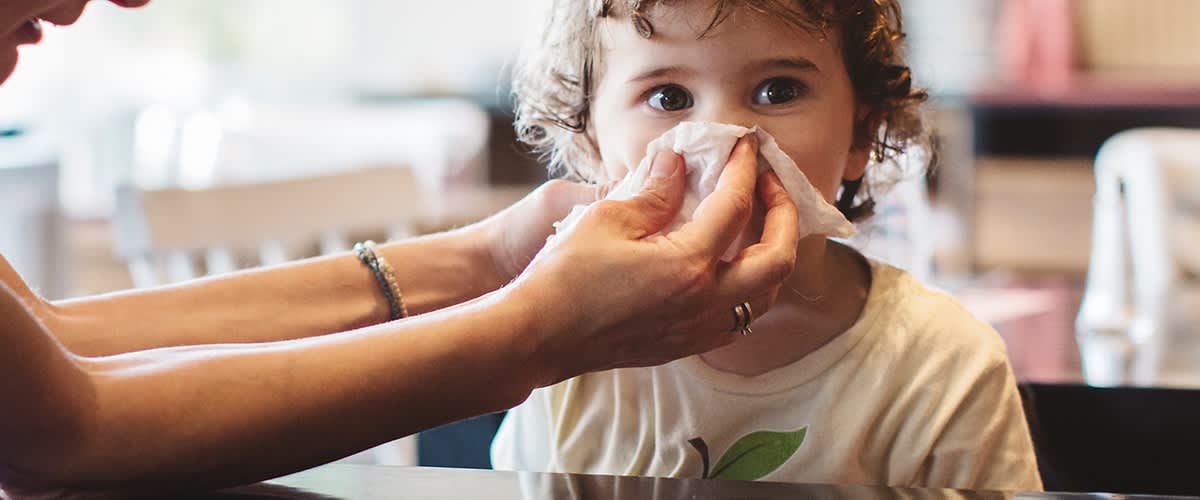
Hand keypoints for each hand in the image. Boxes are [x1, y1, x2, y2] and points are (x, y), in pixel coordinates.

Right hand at [508, 135, 800, 386]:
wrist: (539, 337)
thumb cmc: (564, 279)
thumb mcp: (606, 218)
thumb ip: (653, 190)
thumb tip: (677, 161)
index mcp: (687, 267)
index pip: (735, 207)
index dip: (743, 169)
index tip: (744, 145)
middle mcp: (705, 304)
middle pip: (778, 257)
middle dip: (784, 212)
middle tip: (767, 182)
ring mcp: (699, 330)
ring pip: (766, 294)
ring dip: (773, 253)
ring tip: (758, 221)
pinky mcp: (686, 345)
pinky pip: (740, 317)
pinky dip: (749, 286)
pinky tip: (730, 264)